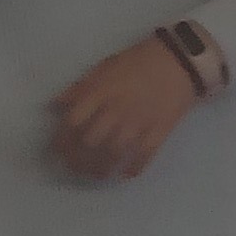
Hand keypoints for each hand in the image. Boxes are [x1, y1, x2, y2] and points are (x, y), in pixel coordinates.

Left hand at [50, 35, 202, 180]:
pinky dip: (133, 168)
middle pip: (90, 142)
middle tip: (75, 168)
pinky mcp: (159, 130)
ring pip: (114, 153)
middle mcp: (115, 110)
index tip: (57, 152)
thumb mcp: (103, 67)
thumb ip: (80, 87)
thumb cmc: (137, 61)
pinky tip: (125, 174)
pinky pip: (144, 155)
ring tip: (96, 175)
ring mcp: (138, 122)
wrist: (179, 60)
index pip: (73, 122)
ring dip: (102, 169)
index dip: (61, 140)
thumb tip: (56, 105)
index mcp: (100, 92)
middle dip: (78, 160)